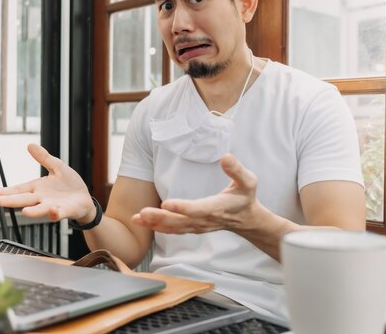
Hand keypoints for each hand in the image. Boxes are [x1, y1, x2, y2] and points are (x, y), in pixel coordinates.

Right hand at [0, 144, 93, 221]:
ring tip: (25, 211)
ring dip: (33, 211)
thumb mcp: (57, 167)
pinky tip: (52, 211)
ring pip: (40, 209)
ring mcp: (52, 206)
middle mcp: (42, 198)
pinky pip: (59, 213)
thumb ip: (44, 158)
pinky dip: (55, 213)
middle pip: (25, 199)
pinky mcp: (65, 211)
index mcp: (38, 188)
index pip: (19, 189)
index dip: (6, 191)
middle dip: (12, 201)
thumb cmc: (69, 184)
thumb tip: (30, 145)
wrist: (84, 198)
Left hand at [132, 153, 259, 233]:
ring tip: (137, 218)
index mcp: (217, 208)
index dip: (183, 207)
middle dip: (161, 217)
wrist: (247, 220)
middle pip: (180, 221)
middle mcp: (205, 220)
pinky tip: (143, 222)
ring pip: (174, 227)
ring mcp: (198, 226)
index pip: (198, 209)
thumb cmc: (245, 197)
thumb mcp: (248, 181)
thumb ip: (237, 170)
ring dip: (155, 223)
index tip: (167, 203)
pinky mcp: (193, 228)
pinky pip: (173, 230)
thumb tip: (226, 157)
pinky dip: (158, 227)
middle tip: (142, 212)